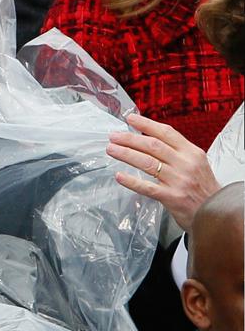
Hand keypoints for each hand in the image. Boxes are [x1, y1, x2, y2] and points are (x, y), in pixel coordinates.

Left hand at [106, 113, 219, 229]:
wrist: (217, 211)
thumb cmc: (203, 188)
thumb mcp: (197, 163)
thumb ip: (178, 153)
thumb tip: (153, 140)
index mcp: (191, 152)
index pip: (166, 132)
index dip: (146, 124)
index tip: (130, 119)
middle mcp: (185, 163)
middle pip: (153, 145)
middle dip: (130, 138)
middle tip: (114, 136)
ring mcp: (178, 180)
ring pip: (147, 162)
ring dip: (126, 154)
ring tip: (112, 150)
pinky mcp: (171, 197)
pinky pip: (147, 187)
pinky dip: (131, 181)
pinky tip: (119, 176)